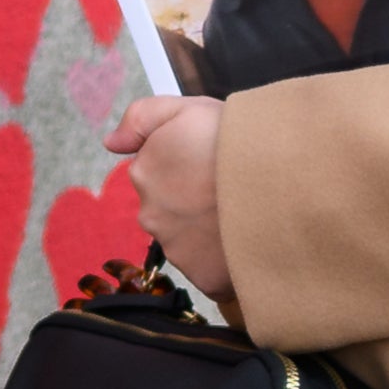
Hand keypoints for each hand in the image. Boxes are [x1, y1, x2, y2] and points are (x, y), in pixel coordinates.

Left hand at [106, 94, 232, 302]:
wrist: (278, 182)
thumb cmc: (234, 141)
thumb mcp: (185, 109)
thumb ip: (140, 119)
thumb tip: (110, 142)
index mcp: (145, 173)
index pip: (157, 175)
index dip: (186, 167)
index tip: (210, 163)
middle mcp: (152, 215)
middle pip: (170, 211)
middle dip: (192, 203)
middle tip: (227, 189)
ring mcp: (177, 250)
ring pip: (190, 242)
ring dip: (208, 233)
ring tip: (242, 214)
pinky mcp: (204, 279)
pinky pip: (212, 272)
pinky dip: (226, 261)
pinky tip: (246, 241)